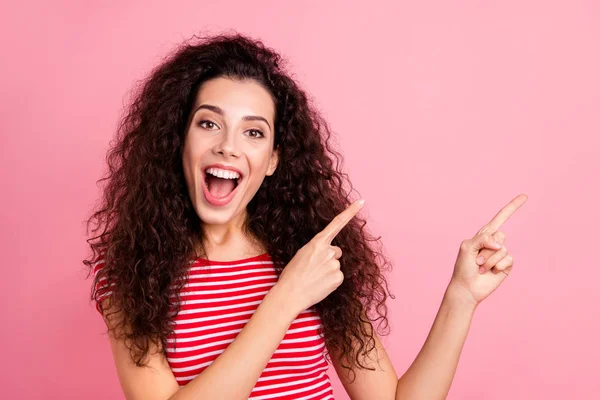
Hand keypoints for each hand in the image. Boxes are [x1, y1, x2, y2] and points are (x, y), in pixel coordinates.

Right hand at [274, 199, 364, 314]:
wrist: (290, 294)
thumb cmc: (293, 274)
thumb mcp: (302, 254)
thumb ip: (318, 250)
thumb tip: (331, 254)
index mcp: (317, 242)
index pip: (337, 223)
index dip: (350, 212)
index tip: (362, 202)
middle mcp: (328, 251)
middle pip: (336, 251)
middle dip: (328, 258)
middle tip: (314, 269)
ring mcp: (334, 264)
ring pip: (336, 265)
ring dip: (328, 271)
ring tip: (314, 278)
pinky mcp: (338, 278)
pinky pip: (338, 277)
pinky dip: (331, 281)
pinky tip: (320, 284)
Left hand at [449, 194, 527, 306]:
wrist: (467, 288)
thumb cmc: (464, 267)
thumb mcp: (467, 247)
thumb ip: (482, 239)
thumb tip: (500, 243)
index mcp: (484, 235)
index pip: (500, 218)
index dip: (512, 207)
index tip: (525, 196)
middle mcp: (494, 243)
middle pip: (500, 235)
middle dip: (486, 248)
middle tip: (476, 259)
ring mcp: (501, 254)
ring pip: (502, 249)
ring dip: (489, 260)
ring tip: (481, 267)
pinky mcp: (507, 265)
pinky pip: (508, 259)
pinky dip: (497, 266)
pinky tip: (490, 272)